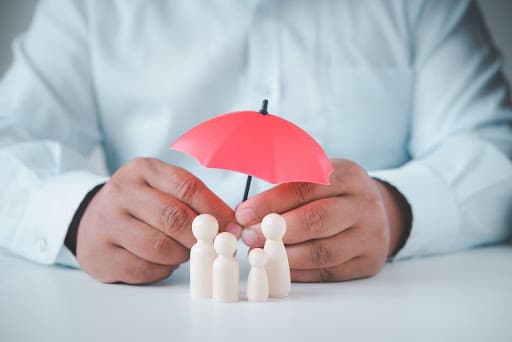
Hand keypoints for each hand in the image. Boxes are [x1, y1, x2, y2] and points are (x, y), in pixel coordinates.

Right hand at [76, 157, 239, 283]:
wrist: (90, 219)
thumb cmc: (139, 204)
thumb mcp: (162, 187)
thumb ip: (194, 200)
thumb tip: (231, 223)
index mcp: (142, 170)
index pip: (187, 187)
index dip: (215, 209)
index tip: (232, 226)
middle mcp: (121, 193)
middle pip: (173, 217)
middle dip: (200, 236)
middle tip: (214, 245)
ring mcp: (107, 224)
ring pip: (159, 247)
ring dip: (181, 254)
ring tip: (183, 250)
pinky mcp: (101, 255)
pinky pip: (144, 269)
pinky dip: (162, 269)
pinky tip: (162, 261)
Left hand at [236, 159, 410, 281]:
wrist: (377, 211)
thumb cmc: (336, 193)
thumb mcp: (319, 176)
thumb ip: (288, 186)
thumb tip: (247, 212)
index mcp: (348, 175)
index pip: (305, 188)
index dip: (271, 202)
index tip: (244, 213)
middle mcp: (363, 205)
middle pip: (316, 220)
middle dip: (276, 231)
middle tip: (249, 236)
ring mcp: (370, 236)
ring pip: (322, 252)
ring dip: (285, 255)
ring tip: (261, 252)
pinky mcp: (368, 262)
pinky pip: (328, 272)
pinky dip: (299, 272)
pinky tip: (280, 266)